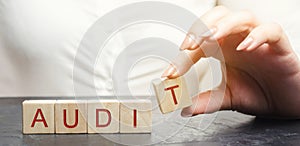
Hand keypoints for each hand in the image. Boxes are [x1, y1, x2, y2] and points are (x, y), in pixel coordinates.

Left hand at [162, 6, 299, 117]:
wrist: (285, 102)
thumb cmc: (257, 92)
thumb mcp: (227, 97)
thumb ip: (207, 101)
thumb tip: (184, 109)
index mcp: (222, 48)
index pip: (198, 43)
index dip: (182, 57)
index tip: (170, 73)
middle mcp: (237, 40)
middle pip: (217, 17)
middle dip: (200, 28)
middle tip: (189, 46)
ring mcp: (257, 40)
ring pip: (241, 17)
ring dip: (224, 25)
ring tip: (211, 38)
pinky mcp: (278, 46)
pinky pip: (270, 30)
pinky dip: (257, 36)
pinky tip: (245, 47)